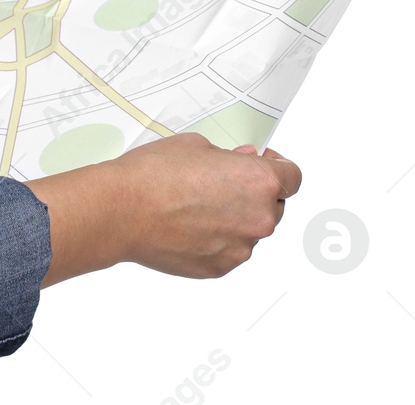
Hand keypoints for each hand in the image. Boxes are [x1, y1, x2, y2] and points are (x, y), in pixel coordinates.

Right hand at [25, 133, 301, 285]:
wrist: (121, 210)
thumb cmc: (152, 176)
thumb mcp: (194, 145)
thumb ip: (228, 157)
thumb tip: (241, 163)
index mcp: (258, 182)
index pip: (293, 176)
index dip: (279, 166)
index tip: (267, 162)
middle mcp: (258, 218)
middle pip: (274, 205)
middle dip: (254, 193)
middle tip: (222, 181)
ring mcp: (241, 248)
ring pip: (249, 229)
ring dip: (235, 217)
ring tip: (196, 203)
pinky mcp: (221, 267)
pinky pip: (230, 249)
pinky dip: (218, 238)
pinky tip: (189, 223)